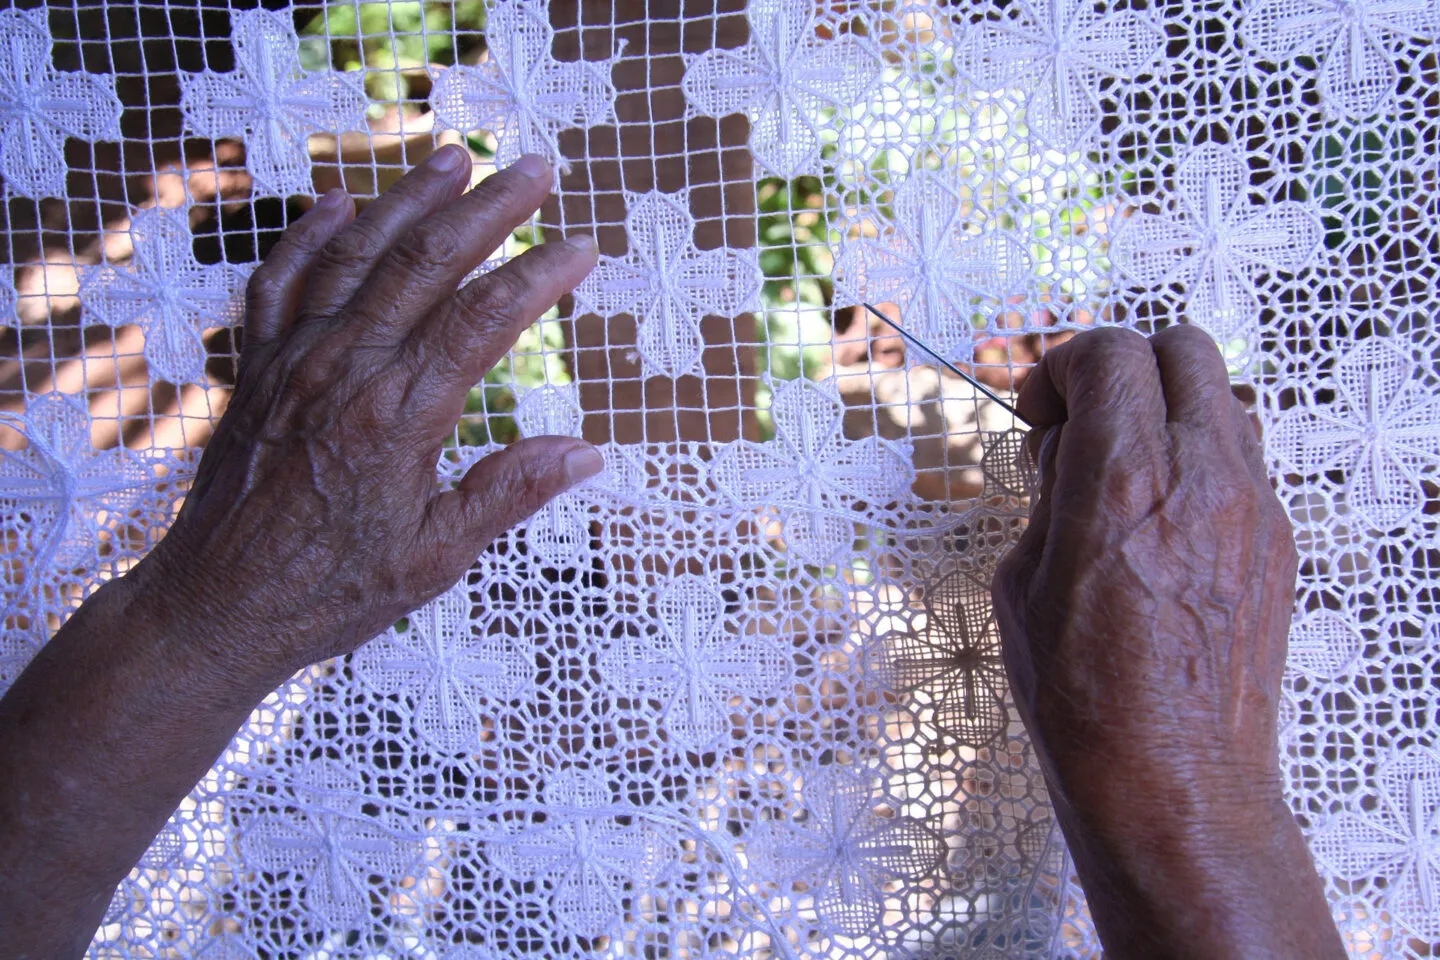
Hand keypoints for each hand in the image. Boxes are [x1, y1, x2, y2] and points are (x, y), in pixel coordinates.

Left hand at [132, 147, 602, 689]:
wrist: (215, 608)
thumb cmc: (329, 591)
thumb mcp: (436, 558)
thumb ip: (508, 493)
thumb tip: (585, 454)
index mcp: (398, 416)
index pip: (483, 319)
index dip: (538, 275)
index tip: (581, 248)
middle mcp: (343, 370)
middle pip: (425, 261)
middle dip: (489, 207)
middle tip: (537, 169)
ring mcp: (292, 360)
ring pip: (356, 253)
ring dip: (408, 199)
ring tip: (453, 159)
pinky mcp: (256, 368)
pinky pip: (279, 281)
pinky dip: (307, 235)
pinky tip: (337, 202)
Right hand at [991, 327, 1342, 957]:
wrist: (1172, 781)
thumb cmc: (1088, 702)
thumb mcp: (1023, 584)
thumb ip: (1049, 497)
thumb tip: (1064, 459)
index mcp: (1124, 479)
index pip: (1110, 353)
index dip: (1059, 366)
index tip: (1037, 408)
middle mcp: (1202, 478)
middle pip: (1179, 349)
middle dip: (1118, 368)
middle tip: (1077, 422)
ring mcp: (1252, 508)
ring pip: (1218, 398)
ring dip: (1161, 411)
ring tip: (1117, 474)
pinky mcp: (1276, 543)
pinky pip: (1240, 458)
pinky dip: (1194, 460)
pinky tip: (1156, 522)